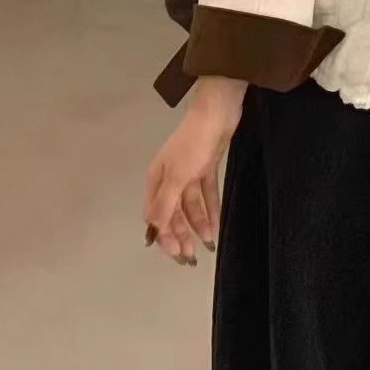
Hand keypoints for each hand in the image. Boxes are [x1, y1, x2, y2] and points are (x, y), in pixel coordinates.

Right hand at [143, 75, 245, 265]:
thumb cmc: (193, 143)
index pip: (156, 216)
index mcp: (156, 180)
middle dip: (181, 235)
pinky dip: (211, 210)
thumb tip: (153, 232)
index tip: (177, 255)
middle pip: (173, 213)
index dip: (165, 237)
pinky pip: (207, 194)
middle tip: (192, 257)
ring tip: (207, 244)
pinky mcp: (207, 167)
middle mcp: (170, 178)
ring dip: (198, 225)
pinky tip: (216, 226)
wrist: (217, 112)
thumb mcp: (176, 176)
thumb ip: (164, 206)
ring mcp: (189, 172)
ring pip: (190, 206)